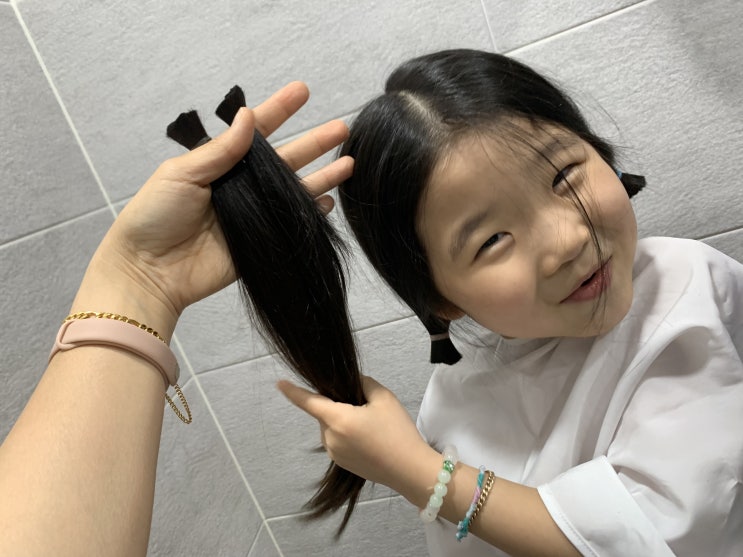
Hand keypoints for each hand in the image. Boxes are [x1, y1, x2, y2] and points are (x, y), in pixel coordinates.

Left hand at [75, 82, 352, 336]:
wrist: (149, 271)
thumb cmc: (156, 216)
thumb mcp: (182, 175)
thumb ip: (220, 150)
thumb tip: (248, 115)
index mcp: (219, 164)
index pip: (255, 132)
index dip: (279, 111)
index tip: (302, 91)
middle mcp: (241, 186)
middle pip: (284, 160)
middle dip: (313, 143)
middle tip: (342, 128)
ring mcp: (254, 215)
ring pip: (294, 190)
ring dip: (322, 177)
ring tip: (350, 163)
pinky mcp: (261, 243)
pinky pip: (292, 224)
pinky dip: (312, 213)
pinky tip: (330, 201)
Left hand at [278, 376, 435, 496]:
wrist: (409, 469)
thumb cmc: (397, 431)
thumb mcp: (384, 398)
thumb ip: (363, 383)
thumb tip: (352, 382)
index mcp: (338, 419)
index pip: (309, 402)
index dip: (293, 391)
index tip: (279, 383)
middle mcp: (330, 438)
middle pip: (325, 413)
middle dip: (339, 405)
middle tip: (367, 408)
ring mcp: (334, 453)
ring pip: (331, 427)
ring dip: (343, 421)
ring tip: (372, 427)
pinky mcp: (341, 464)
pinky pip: (337, 441)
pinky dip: (347, 434)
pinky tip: (369, 439)